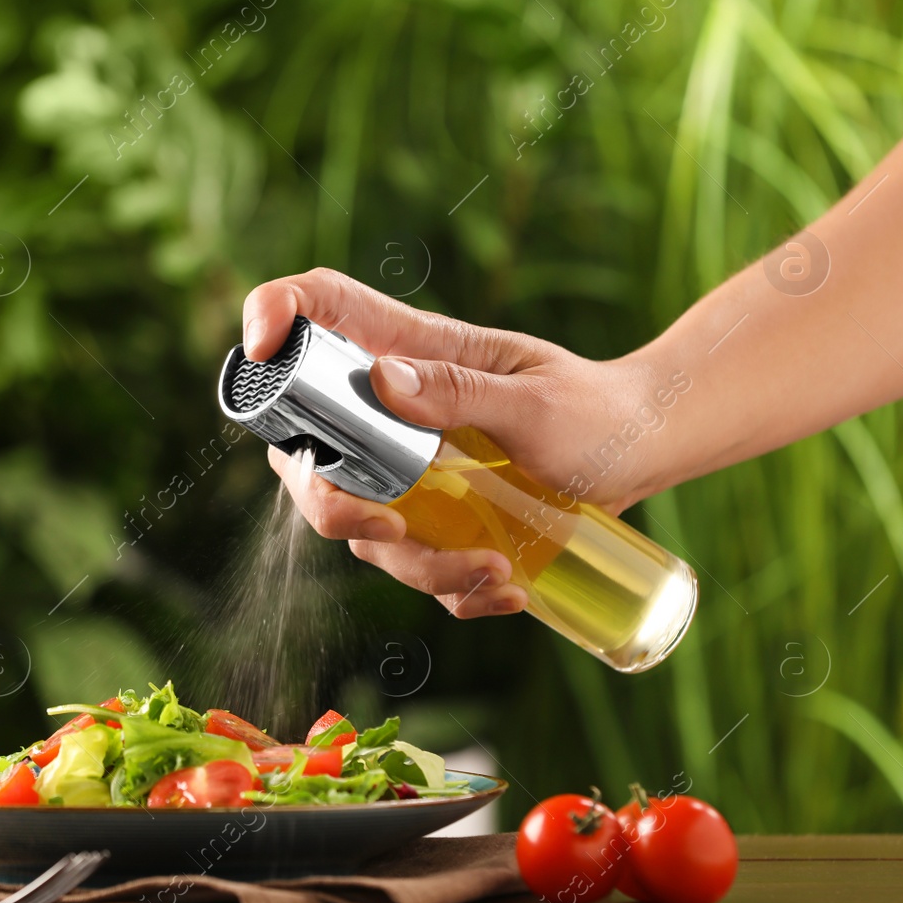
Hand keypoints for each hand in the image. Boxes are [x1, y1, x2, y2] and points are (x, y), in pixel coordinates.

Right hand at [245, 268, 671, 619]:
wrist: (642, 450)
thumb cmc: (593, 407)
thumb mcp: (535, 399)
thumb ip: (462, 390)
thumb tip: (384, 378)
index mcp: (407, 352)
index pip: (318, 310)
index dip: (271, 314)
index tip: (260, 349)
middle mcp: (390, 412)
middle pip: (307, 452)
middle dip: (327, 504)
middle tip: (386, 528)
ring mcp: (407, 472)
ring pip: (361, 529)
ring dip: (416, 565)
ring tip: (495, 571)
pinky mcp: (436, 522)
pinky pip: (417, 569)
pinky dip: (455, 592)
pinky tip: (508, 590)